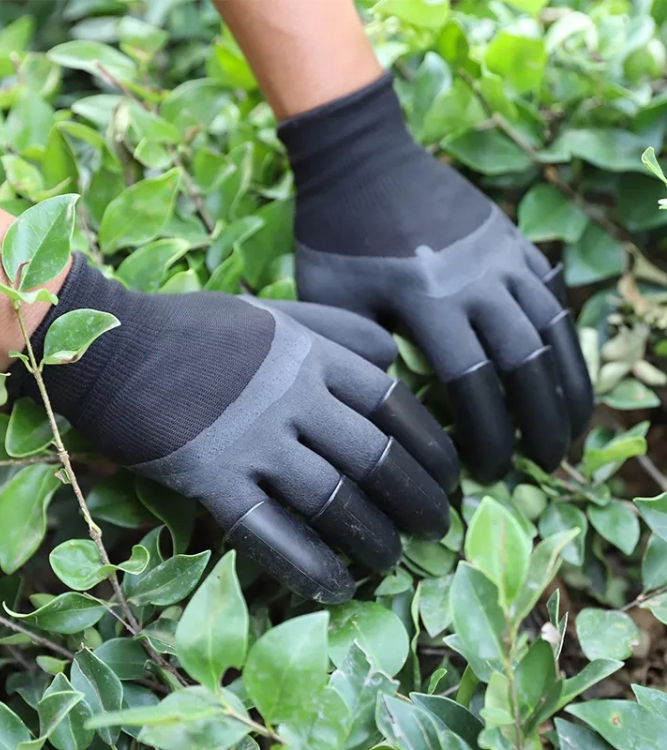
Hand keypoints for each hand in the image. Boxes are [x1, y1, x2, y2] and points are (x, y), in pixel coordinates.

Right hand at [12, 254, 458, 602]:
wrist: (116, 347)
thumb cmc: (196, 329)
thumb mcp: (272, 314)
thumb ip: (333, 327)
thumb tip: (391, 351)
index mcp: (310, 357)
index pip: (392, 404)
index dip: (430, 446)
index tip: (450, 476)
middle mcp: (291, 399)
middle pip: (375, 457)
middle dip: (416, 499)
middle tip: (435, 527)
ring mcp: (251, 441)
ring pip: (332, 500)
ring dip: (372, 539)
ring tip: (392, 562)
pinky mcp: (211, 480)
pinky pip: (271, 534)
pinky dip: (309, 566)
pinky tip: (334, 587)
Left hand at [281, 74, 593, 483]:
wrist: (360, 157)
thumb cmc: (333, 235)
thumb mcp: (329, 300)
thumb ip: (361, 355)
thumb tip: (395, 408)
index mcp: (428, 301)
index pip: (474, 386)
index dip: (488, 438)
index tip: (486, 474)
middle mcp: (478, 281)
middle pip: (529, 364)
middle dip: (543, 422)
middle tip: (545, 464)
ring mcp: (502, 255)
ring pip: (554, 329)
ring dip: (570, 383)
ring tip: (574, 430)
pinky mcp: (512, 239)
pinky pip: (551, 293)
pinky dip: (563, 335)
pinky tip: (564, 368)